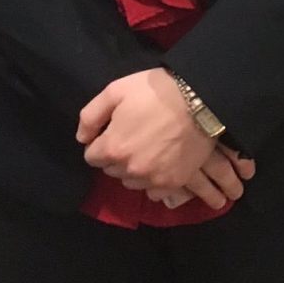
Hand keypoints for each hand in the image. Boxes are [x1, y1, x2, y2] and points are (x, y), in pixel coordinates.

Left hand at [76, 69, 255, 208]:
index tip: (113, 131)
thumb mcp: (115, 91)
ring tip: (147, 149)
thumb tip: (82, 139)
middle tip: (132, 136)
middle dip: (116, 155)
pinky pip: (153, 192)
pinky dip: (153, 180)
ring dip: (134, 169)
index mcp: (113, 148)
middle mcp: (130, 170)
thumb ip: (90, 116)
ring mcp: (153, 179)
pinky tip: (161, 163)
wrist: (200, 100)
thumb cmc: (155, 91)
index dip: (100, 142)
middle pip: (111, 170)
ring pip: (131, 181)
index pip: (91, 157)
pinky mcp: (173, 183)